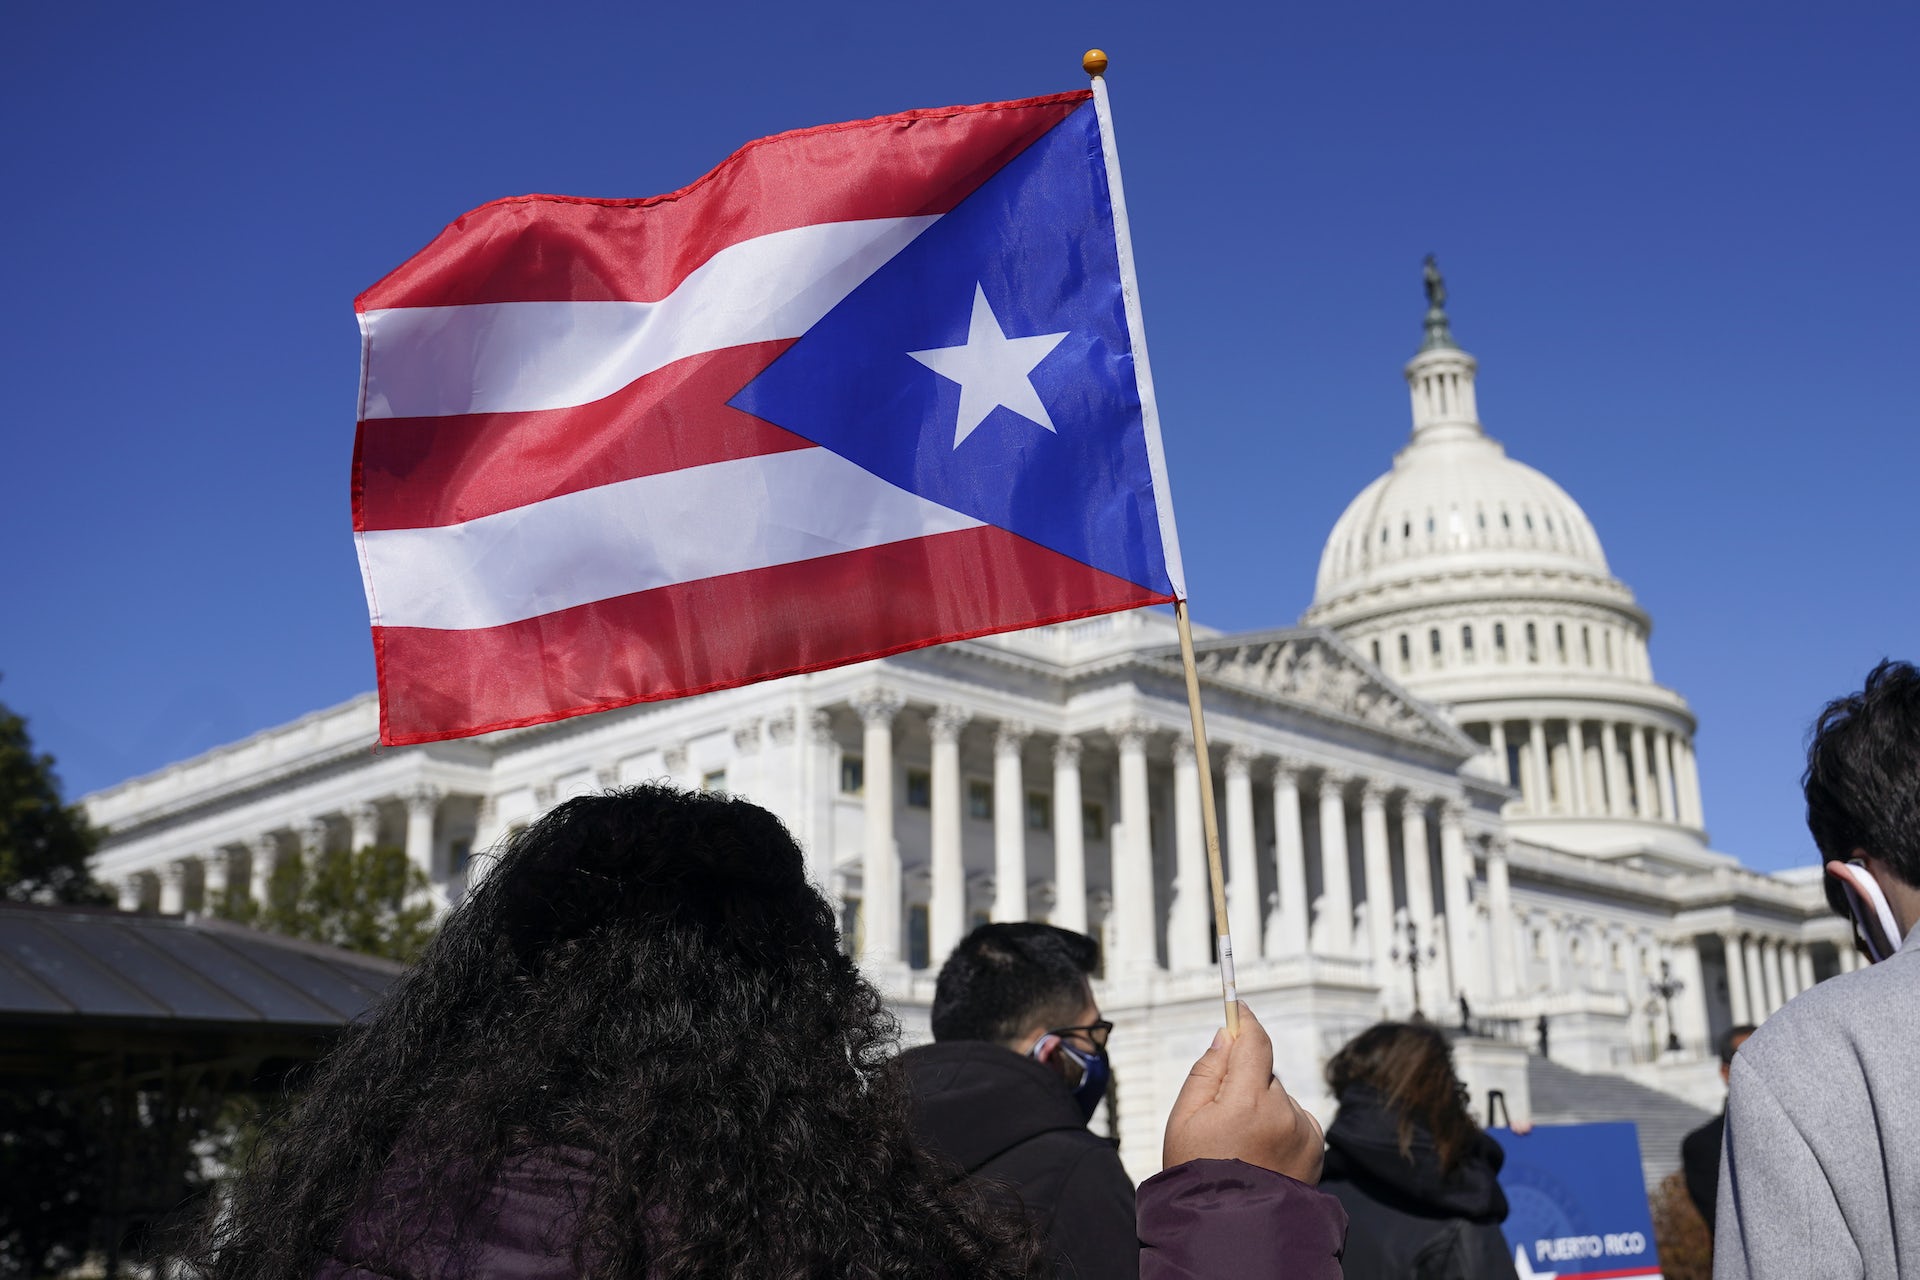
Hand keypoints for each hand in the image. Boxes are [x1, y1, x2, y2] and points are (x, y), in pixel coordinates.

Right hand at [1162, 1002, 1323, 1183]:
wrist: (1232, 1229)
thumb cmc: (1198, 1172)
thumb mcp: (1184, 1120)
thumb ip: (1206, 1072)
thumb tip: (1227, 1036)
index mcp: (1248, 1103)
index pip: (1255, 1043)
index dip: (1245, 1021)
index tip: (1237, 1007)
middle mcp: (1284, 1113)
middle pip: (1263, 1073)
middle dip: (1244, 1080)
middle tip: (1222, 1114)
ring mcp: (1304, 1132)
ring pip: (1279, 1096)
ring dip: (1263, 1105)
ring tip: (1242, 1144)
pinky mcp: (1316, 1148)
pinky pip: (1295, 1118)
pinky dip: (1280, 1124)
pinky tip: (1262, 1151)